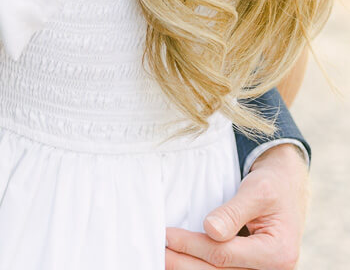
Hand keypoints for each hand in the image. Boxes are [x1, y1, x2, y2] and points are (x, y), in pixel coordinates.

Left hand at [165, 144, 307, 268]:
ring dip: (189, 268)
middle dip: (185, 262)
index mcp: (277, 254)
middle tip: (159, 251)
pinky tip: (182, 261)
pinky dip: (200, 266)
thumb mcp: (256, 190)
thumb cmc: (272, 185)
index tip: (167, 235)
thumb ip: (233, 211)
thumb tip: (210, 230)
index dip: (192, 245)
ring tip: (164, 258)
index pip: (224, 255)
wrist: (288, 189)